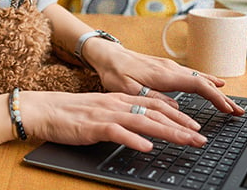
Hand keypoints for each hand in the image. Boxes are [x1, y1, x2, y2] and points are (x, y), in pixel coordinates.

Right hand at [20, 91, 206, 151]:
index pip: (156, 106)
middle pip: (156, 114)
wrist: (46, 110)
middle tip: (200, 138)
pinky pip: (118, 132)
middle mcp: (117, 104)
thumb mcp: (101, 110)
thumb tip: (143, 129)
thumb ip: (122, 116)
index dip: (178, 115)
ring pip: (143, 122)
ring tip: (186, 141)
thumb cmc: (72, 113)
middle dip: (181, 126)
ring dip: (168, 132)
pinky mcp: (94, 126)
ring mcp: (106, 114)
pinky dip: (134, 139)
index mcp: (120, 100)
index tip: (195, 126)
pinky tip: (147, 147)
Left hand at [82, 38, 244, 115]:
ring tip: (231, 104)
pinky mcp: (166, 67)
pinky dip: (206, 82)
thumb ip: (152, 97)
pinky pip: (192, 75)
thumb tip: (175, 107)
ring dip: (216, 91)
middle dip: (222, 97)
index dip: (215, 97)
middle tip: (238, 112)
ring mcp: (169, 66)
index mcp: (163, 75)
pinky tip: (214, 84)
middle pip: (203, 82)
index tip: (227, 109)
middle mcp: (170, 68)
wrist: (107, 55)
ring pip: (199, 78)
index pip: (197, 85)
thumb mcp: (128, 88)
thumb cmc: (114, 72)